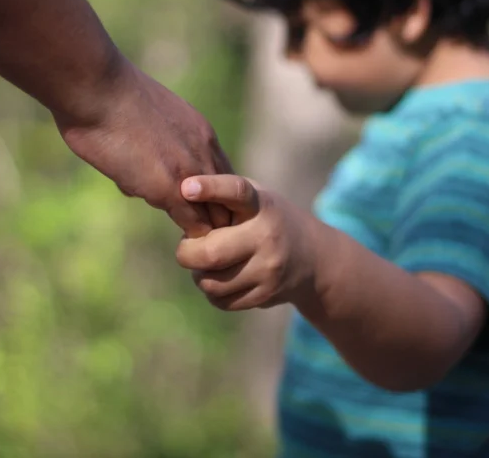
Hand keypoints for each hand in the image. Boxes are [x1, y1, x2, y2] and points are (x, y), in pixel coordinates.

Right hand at [54, 61, 233, 237]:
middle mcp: (204, 151)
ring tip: (204, 254)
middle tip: (213, 243)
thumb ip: (149, 152)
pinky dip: (194, 243)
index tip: (204, 217)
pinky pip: (195, 226)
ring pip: (218, 217)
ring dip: (211, 236)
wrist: (95, 85)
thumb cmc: (104, 97)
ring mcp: (190, 171)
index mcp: (199, 133)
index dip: (215, 200)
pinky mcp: (169, 188)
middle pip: (231, 200)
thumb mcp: (141, 122)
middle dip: (221, 221)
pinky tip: (186, 253)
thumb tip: (135, 184)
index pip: (223, 177)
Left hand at [174, 174, 318, 310]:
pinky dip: (213, 292)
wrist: (312, 257)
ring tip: (208, 263)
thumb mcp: (254, 199)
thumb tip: (176, 197)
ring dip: (199, 274)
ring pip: (210, 282)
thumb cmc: (266, 220)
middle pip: (210, 253)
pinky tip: (223, 278)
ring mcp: (268, 269)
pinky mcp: (265, 295)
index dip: (210, 188)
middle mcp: (267, 236)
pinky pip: (220, 301)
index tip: (186, 187)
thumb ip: (221, 196)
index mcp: (261, 205)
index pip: (236, 192)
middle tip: (187, 247)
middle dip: (187, 252)